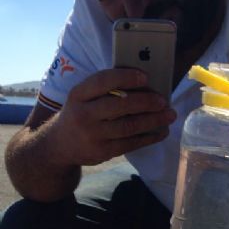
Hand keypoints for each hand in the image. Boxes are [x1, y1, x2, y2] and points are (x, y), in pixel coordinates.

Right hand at [51, 68, 176, 165]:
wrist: (59, 146)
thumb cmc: (80, 114)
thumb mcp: (83, 98)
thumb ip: (105, 90)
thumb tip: (144, 83)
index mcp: (78, 94)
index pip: (103, 81)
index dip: (126, 78)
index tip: (146, 77)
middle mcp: (83, 114)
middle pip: (120, 105)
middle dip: (146, 101)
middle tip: (163, 100)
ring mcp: (93, 135)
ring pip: (129, 126)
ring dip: (153, 120)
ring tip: (170, 115)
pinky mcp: (102, 152)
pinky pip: (131, 143)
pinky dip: (149, 137)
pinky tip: (162, 131)